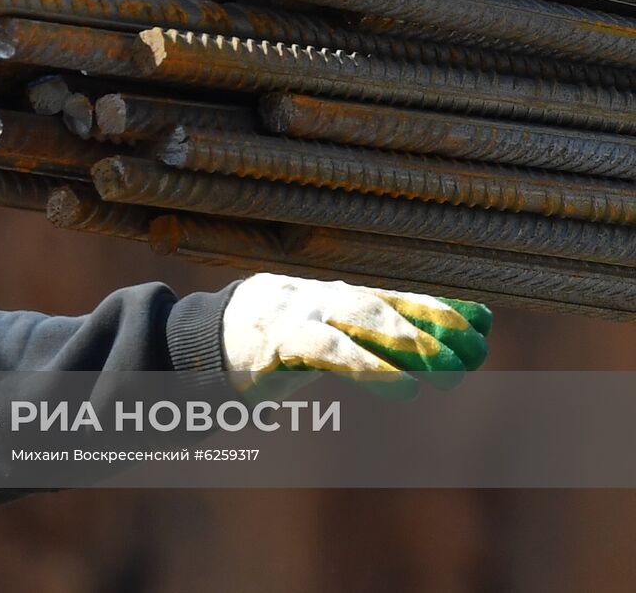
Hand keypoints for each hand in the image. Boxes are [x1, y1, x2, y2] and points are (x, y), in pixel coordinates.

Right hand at [222, 273, 491, 399]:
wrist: (198, 342)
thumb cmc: (272, 341)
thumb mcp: (325, 338)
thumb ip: (378, 338)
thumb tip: (451, 334)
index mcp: (334, 295)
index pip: (396, 295)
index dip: (439, 310)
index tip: (483, 327)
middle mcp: (320, 297)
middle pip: (381, 304)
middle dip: (429, 326)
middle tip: (472, 352)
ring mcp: (297, 314)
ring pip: (358, 319)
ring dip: (406, 343)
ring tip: (445, 371)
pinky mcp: (277, 340)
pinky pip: (328, 349)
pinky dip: (369, 365)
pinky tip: (403, 387)